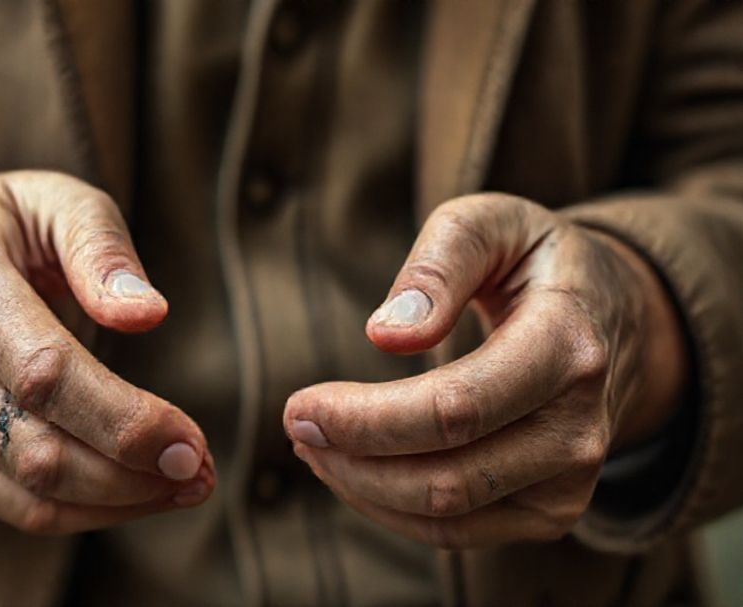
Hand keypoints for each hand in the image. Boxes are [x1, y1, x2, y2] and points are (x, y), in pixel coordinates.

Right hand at [0, 171, 214, 533]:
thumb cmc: (16, 226)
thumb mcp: (61, 202)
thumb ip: (102, 249)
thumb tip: (147, 313)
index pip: (44, 372)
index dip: (123, 418)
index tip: (190, 440)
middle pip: (36, 447)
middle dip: (132, 472)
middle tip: (203, 470)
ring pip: (28, 490)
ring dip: (120, 501)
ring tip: (186, 484)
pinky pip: (17, 508)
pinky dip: (89, 512)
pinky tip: (140, 493)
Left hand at [283, 194, 686, 547]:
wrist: (607, 314)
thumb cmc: (530, 260)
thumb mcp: (489, 224)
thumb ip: (438, 266)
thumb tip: (385, 336)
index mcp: (568, 346)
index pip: (456, 409)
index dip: (367, 418)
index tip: (299, 403)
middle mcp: (581, 427)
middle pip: (446, 476)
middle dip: (352, 457)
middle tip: (296, 421)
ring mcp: (571, 480)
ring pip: (444, 514)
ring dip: (360, 486)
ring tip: (313, 440)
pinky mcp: (552, 510)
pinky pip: (456, 531)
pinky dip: (389, 506)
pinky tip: (351, 467)